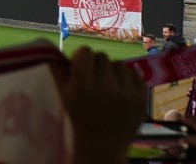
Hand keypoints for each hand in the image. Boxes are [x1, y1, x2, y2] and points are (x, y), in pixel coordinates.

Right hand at [57, 48, 144, 163]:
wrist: (103, 144)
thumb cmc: (80, 117)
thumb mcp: (64, 95)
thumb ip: (58, 70)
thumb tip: (54, 50)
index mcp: (82, 86)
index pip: (85, 52)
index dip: (82, 58)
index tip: (82, 68)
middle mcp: (105, 87)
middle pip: (102, 56)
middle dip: (97, 66)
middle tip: (95, 80)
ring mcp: (126, 93)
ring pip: (119, 64)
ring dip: (113, 72)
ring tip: (109, 87)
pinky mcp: (141, 97)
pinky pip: (134, 74)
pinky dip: (127, 80)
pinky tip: (121, 91)